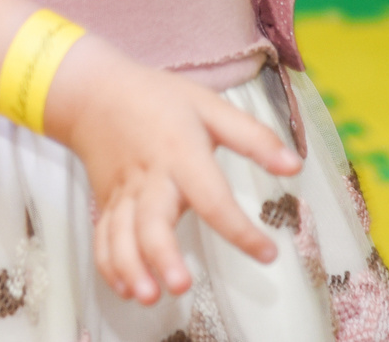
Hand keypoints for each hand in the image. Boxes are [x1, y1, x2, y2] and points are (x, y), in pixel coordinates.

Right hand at [47, 40, 301, 303]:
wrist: (93, 91)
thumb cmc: (157, 99)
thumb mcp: (209, 106)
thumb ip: (253, 137)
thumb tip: (295, 166)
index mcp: (180, 154)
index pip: (212, 198)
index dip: (240, 230)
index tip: (267, 254)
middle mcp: (149, 179)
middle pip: (153, 221)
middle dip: (163, 255)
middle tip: (181, 285)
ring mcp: (123, 193)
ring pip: (121, 235)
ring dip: (132, 267)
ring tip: (148, 296)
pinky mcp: (106, 203)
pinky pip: (103, 237)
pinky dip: (109, 265)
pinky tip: (126, 289)